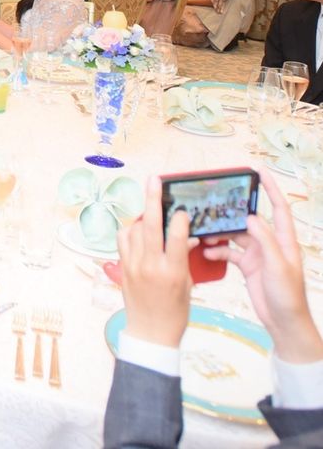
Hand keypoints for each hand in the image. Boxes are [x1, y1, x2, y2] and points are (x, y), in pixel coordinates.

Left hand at [117, 175, 195, 347]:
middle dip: (152, 199)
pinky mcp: (123, 267)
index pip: (176, 237)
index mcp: (173, 272)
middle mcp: (150, 266)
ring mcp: (133, 265)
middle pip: (150, 225)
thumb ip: (184, 258)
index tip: (182, 210)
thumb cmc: (175, 313)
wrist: (150, 334)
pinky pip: (123, 239)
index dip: (179, 220)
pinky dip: (130, 230)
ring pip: (134, 229)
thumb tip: (186, 235)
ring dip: (142, 217)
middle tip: (154, 180)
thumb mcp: (188, 286)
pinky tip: (138, 230)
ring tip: (151, 211)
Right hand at [204, 173, 322, 362]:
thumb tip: (252, 217)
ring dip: (220, 233)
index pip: (279, 207)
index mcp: (284, 240)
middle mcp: (270, 243)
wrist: (284, 322)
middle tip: (216, 201)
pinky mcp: (248, 265)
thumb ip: (265, 240)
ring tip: (205, 231)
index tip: (258, 171)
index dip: (270, 188)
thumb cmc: (288, 296)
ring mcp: (258, 254)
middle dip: (233, 210)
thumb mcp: (278, 266)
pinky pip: (229, 251)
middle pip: (250, 219)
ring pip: (235, 235)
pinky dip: (218, 250)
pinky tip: (208, 252)